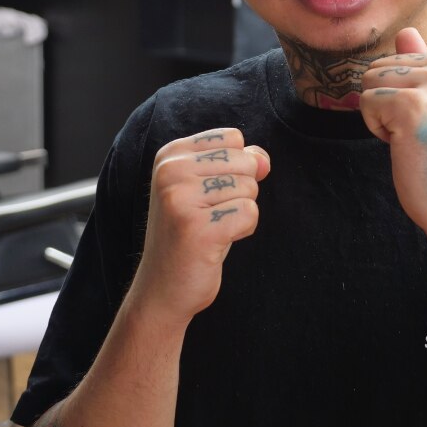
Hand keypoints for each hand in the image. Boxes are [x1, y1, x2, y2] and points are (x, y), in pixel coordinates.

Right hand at [128, 128, 270, 324]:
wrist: (163, 289)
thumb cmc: (189, 234)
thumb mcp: (207, 187)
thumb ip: (238, 162)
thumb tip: (263, 160)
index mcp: (170, 155)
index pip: (233, 138)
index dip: (235, 167)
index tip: (208, 193)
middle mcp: (171, 172)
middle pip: (245, 162)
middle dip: (240, 191)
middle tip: (210, 215)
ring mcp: (181, 199)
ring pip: (249, 189)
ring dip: (238, 213)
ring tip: (211, 228)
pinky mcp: (198, 228)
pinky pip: (250, 213)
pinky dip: (242, 230)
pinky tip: (216, 242)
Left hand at [361, 28, 426, 271]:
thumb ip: (421, 65)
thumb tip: (406, 30)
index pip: (394, 58)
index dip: (397, 95)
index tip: (424, 121)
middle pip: (378, 66)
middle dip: (384, 103)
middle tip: (415, 133)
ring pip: (369, 82)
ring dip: (379, 116)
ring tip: (409, 137)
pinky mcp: (411, 108)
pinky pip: (366, 102)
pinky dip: (376, 128)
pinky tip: (403, 145)